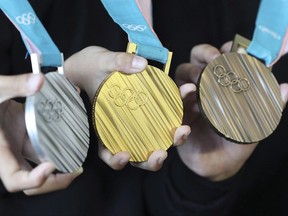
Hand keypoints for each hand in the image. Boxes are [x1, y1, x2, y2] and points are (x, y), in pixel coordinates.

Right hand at [0, 73, 81, 194]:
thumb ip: (15, 85)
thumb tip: (39, 81)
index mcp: (0, 151)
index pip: (14, 180)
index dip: (33, 179)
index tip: (51, 165)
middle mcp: (11, 153)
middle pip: (32, 181)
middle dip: (55, 180)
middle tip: (76, 170)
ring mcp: (21, 146)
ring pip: (41, 165)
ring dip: (61, 165)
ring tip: (79, 158)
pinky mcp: (28, 137)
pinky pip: (45, 148)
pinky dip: (59, 147)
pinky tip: (72, 139)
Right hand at [65, 46, 191, 170]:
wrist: (99, 63)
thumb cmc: (92, 67)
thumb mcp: (100, 62)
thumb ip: (118, 63)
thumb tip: (141, 65)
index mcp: (105, 128)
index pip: (108, 152)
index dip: (116, 160)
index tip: (125, 155)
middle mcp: (123, 130)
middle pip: (138, 154)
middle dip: (152, 160)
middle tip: (162, 153)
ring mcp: (139, 122)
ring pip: (156, 140)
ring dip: (171, 140)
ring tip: (183, 129)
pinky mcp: (152, 110)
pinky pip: (166, 115)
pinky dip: (178, 108)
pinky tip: (186, 91)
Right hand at [175, 43, 287, 180]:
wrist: (220, 166)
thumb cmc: (237, 142)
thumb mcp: (256, 124)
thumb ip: (270, 107)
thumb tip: (285, 88)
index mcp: (219, 87)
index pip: (218, 59)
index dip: (223, 49)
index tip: (231, 49)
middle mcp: (202, 90)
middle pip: (195, 61)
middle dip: (202, 55)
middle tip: (213, 61)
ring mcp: (188, 102)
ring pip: (180, 79)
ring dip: (186, 77)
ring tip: (194, 86)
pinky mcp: (178, 117)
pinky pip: (173, 106)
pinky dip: (179, 101)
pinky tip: (188, 112)